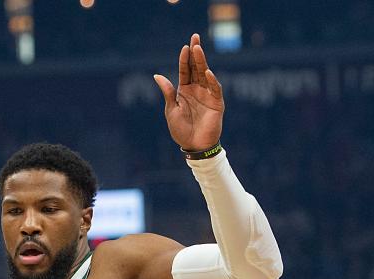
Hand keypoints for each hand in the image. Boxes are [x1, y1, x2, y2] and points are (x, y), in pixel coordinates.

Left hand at [153, 33, 223, 150]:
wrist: (193, 146)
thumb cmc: (181, 130)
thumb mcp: (171, 110)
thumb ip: (168, 92)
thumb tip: (157, 75)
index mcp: (184, 91)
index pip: (185, 71)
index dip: (185, 59)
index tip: (185, 47)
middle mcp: (197, 90)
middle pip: (196, 68)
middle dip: (196, 53)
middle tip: (195, 37)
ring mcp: (207, 95)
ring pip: (205, 74)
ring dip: (202, 62)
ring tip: (198, 49)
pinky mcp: (217, 103)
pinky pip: (215, 89)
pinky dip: (212, 81)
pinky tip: (207, 72)